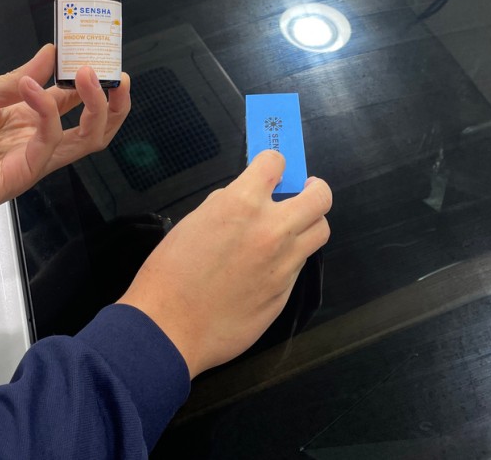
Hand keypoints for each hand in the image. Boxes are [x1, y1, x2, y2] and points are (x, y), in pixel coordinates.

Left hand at [0, 44, 130, 254]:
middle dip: (112, 99)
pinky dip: (46, 114)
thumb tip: (49, 54)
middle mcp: (32, 142)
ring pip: (85, 140)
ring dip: (95, 106)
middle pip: (92, 126)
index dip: (87, 77)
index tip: (95, 49)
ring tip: (88, 74)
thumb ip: (12, 79)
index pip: (70, 100)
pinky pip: (46, 146)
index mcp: (23, 121)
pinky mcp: (16, 178)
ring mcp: (28, 162)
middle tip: (113, 71)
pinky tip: (31, 90)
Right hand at [117, 150, 331, 378]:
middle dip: (314, 189)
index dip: (273, 163)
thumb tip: (249, 198)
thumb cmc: (171, 271)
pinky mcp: (285, 292)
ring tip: (292, 227)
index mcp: (242, 204)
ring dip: (309, 223)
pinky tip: (267, 264)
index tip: (272, 169)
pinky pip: (299, 264)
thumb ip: (228, 204)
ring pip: (320, 231)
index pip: (276, 163)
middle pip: (319, 197)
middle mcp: (272, 230)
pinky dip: (290, 257)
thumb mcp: (195, 221)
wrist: (170, 326)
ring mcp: (283, 263)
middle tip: (303, 191)